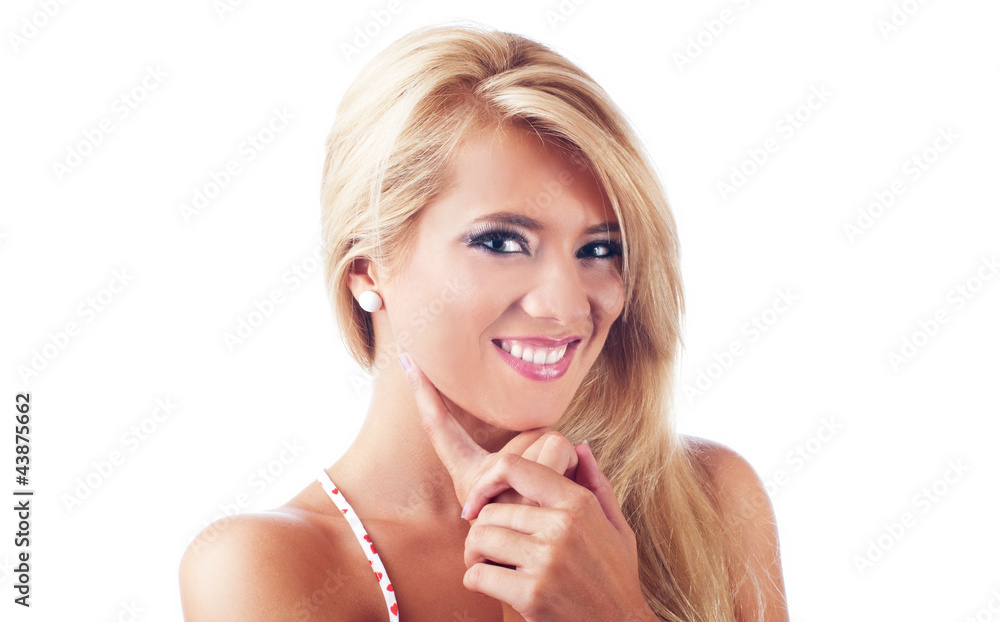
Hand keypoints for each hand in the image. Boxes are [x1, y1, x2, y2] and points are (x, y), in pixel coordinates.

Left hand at [400, 351, 653, 620]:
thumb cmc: (616, 578)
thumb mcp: (617, 528)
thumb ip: (597, 484)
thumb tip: (581, 447)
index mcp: (579, 503)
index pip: (514, 467)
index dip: (486, 481)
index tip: (475, 503)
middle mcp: (563, 525)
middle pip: (491, 511)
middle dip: (482, 531)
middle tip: (487, 548)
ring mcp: (547, 560)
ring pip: (480, 539)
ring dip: (474, 555)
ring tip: (484, 564)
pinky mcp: (532, 594)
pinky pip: (478, 575)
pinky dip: (475, 581)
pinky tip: (489, 585)